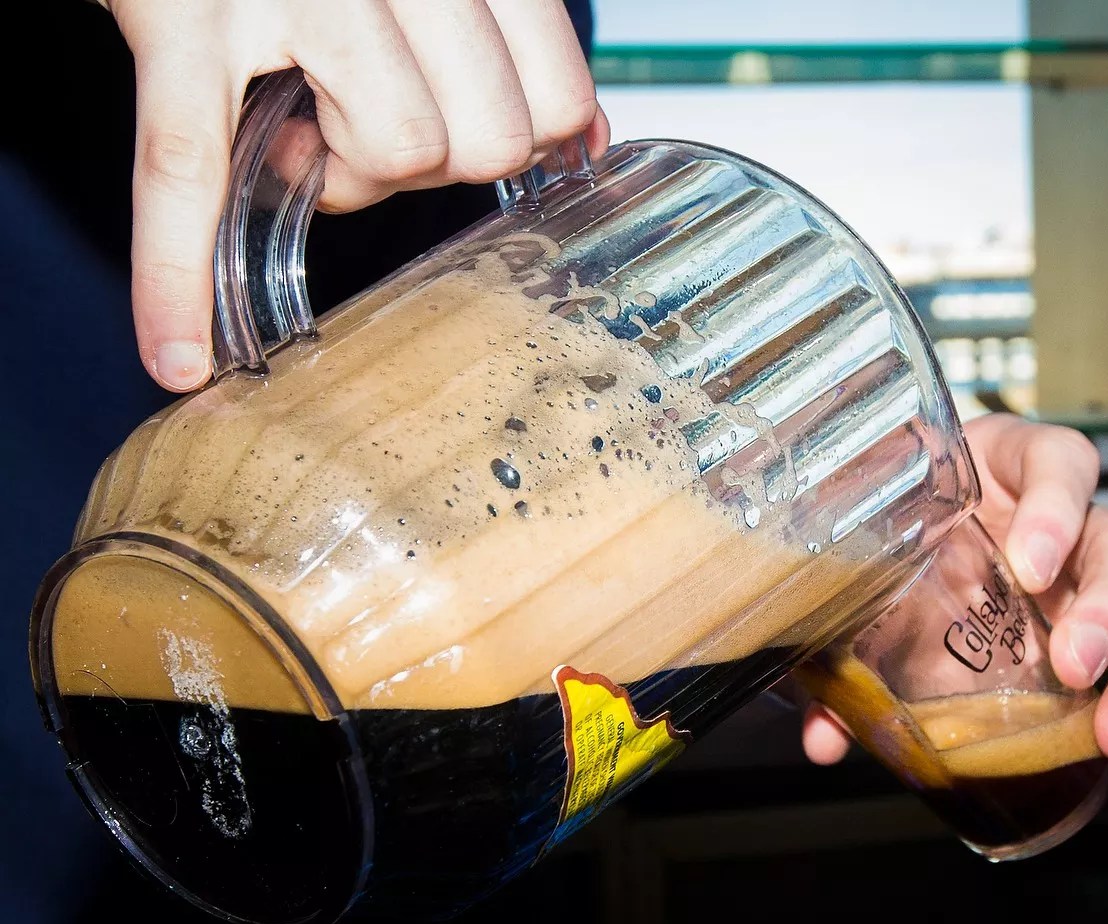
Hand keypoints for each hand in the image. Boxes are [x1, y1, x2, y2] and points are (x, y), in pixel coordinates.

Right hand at [102, 0, 608, 391]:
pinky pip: (186, 171)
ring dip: (354, 169)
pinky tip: (182, 359)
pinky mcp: (179, 23)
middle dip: (437, 161)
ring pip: (394, 154)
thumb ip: (516, 42)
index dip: (520, 141)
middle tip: (373, 119)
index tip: (469, 125)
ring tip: (308, 119)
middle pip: (486, 142)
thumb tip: (584, 142)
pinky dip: (175, 276)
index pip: (555, 98)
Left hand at [802, 413, 1107, 763]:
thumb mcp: (866, 551)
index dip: (1056, 506)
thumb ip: (839, 624)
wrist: (892, 535)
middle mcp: (1064, 523)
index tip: (1029, 563)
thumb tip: (824, 737)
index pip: (1059, 461)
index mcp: (1008, 470)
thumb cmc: (891, 523)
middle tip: (1074, 660)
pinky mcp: (1094, 635)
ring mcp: (1085, 583)